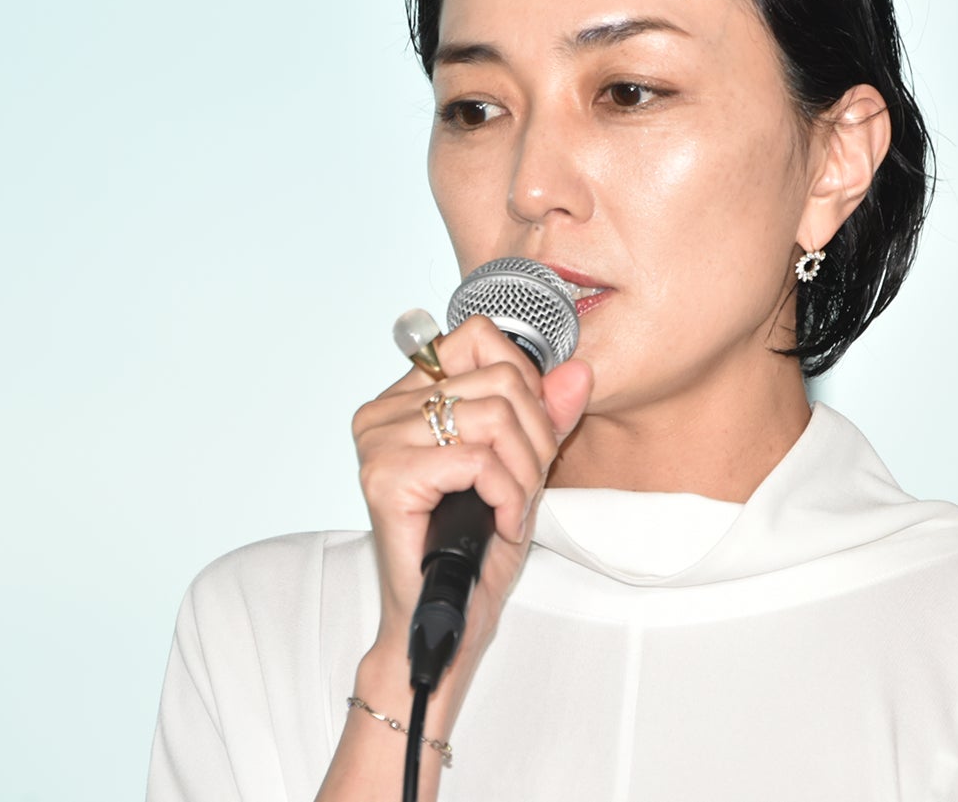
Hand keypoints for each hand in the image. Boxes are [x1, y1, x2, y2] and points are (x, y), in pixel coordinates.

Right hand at [350, 314, 591, 673]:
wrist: (448, 619)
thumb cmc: (476, 546)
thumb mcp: (523, 466)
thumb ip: (547, 415)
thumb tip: (579, 371)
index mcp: (407, 397)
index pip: (478, 337)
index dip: (524, 382)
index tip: (528, 436)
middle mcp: (383, 411)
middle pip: (499, 379)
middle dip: (536, 438)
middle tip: (527, 487)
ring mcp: (379, 442)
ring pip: (495, 418)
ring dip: (525, 473)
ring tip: (514, 508)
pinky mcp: (387, 478)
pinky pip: (479, 461)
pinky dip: (508, 495)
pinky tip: (501, 523)